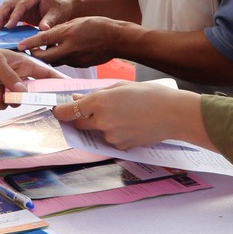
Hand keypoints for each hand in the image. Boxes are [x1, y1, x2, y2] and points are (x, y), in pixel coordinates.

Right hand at [0, 0, 73, 30]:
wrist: (63, 7)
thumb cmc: (61, 10)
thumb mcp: (57, 16)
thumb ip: (49, 22)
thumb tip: (43, 29)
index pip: (21, 4)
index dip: (14, 15)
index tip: (9, 26)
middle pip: (8, 4)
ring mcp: (21, 1)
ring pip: (4, 8)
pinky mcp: (18, 9)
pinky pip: (6, 13)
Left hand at [0, 47, 61, 109]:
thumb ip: (10, 75)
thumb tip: (23, 91)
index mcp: (21, 64)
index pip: (43, 73)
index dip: (56, 80)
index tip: (68, 89)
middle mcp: (16, 78)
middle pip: (34, 90)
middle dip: (36, 96)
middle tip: (34, 98)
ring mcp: (6, 91)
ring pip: (20, 101)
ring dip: (14, 99)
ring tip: (2, 93)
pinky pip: (5, 106)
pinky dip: (1, 103)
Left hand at [18, 16, 125, 66]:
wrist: (117, 39)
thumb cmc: (99, 26)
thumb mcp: (77, 22)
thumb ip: (61, 29)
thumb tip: (48, 35)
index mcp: (68, 33)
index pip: (44, 39)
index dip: (30, 42)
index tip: (19, 45)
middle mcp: (69, 47)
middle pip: (45, 56)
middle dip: (35, 55)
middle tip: (30, 51)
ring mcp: (75, 58)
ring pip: (54, 61)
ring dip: (47, 58)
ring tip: (43, 53)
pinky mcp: (80, 65)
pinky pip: (65, 63)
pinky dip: (61, 59)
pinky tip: (63, 54)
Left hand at [52, 82, 202, 149]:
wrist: (174, 114)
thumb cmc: (151, 95)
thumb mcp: (121, 87)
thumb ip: (96, 94)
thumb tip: (78, 99)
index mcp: (99, 101)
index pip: (69, 111)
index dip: (61, 112)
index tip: (58, 111)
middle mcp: (101, 120)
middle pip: (79, 123)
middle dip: (82, 118)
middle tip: (95, 110)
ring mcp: (111, 135)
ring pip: (97, 131)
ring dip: (102, 125)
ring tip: (124, 115)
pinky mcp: (121, 146)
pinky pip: (111, 140)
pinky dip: (116, 133)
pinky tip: (131, 124)